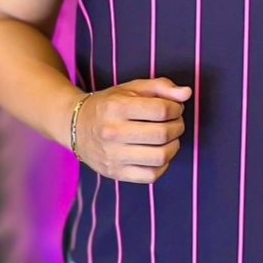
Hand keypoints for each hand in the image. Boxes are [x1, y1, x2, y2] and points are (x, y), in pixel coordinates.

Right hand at [76, 77, 190, 183]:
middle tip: (175, 122)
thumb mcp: (131, 88)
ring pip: (160, 157)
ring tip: (169, 138)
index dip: (176, 108)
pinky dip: (162, 165)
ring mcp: (113, 156)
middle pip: (162, 134)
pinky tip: (158, 153)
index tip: (175, 108)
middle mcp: (112, 132)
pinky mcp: (115, 173)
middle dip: (178, 126)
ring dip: (173, 146)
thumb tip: (186, 94)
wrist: (76, 126)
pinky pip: (151, 175)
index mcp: (116, 107)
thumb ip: (161, 87)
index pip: (161, 110)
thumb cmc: (109, 104)